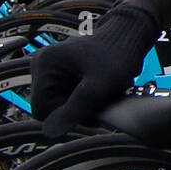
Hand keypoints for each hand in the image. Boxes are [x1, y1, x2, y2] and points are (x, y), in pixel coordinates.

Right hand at [31, 6, 155, 138]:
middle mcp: (41, 65)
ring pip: (60, 103)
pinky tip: (98, 90)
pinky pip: (66, 96)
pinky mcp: (60, 72)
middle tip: (101, 103)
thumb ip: (76, 108)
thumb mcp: (100, 85)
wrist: (129, 37)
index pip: (41, 110)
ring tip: (102, 93)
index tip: (92, 110)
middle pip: (50, 107)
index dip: (65, 117)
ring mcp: (50, 68)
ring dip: (82, 105)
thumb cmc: (118, 56)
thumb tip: (49, 133)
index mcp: (45, 65)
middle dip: (75, 110)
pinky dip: (83, 98)